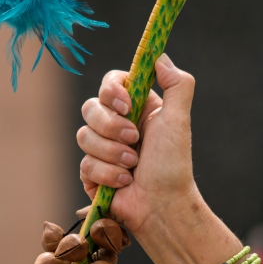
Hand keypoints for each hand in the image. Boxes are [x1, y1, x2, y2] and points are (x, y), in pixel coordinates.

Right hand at [77, 54, 197, 233]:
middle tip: (135, 141)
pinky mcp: (91, 173)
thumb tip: (159, 56)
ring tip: (133, 166)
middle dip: (111, 126)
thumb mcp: (179, 120)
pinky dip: (108, 174)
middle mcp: (116, 125)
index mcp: (136, 108)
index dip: (112, 91)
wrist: (163, 207)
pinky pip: (85, 163)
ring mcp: (101, 149)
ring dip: (112, 153)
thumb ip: (177, 84)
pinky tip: (125, 182)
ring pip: (84, 136)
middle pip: (90, 107)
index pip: (110, 83)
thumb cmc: (174, 165)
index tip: (127, 105)